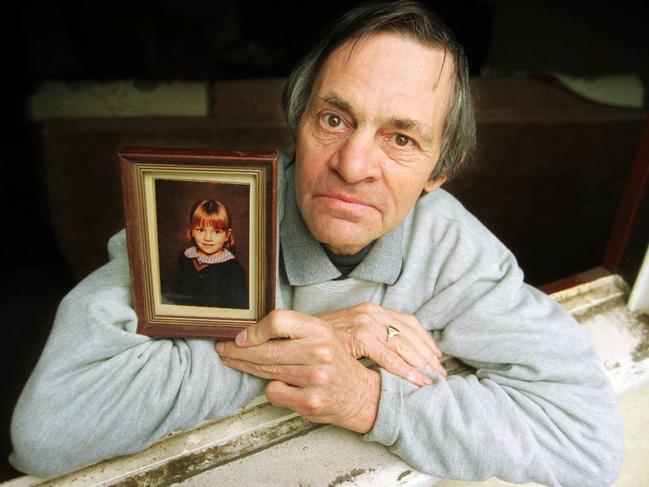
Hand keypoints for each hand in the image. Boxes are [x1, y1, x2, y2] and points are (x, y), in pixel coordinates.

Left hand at [215, 310, 380, 432]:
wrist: (362, 395)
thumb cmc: (336, 363)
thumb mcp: (322, 337)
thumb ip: (294, 331)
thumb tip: (252, 331)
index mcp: (320, 330)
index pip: (278, 321)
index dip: (254, 329)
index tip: (240, 336)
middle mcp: (319, 352)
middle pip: (266, 349)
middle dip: (237, 351)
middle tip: (222, 349)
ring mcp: (314, 378)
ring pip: (266, 371)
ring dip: (245, 367)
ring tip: (234, 362)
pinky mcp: (310, 402)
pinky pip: (274, 392)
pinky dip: (271, 389)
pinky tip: (276, 384)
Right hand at [318, 302, 446, 385]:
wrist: (297, 335)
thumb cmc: (324, 338)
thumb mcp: (351, 331)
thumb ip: (371, 335)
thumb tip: (394, 349)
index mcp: (373, 309)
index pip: (408, 322)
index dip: (425, 341)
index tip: (437, 357)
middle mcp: (372, 311)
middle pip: (410, 333)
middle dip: (428, 355)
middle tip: (441, 374)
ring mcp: (365, 321)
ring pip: (403, 344)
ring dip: (421, 364)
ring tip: (433, 380)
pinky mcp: (358, 335)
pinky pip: (387, 355)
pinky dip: (404, 369)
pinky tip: (415, 381)